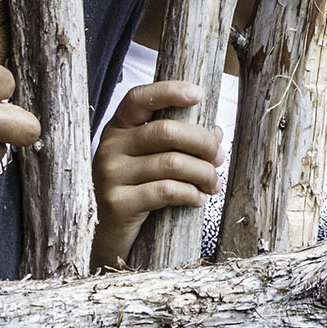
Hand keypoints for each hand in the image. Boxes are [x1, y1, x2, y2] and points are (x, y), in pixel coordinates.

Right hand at [92, 80, 223, 267]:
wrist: (107, 236)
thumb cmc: (136, 190)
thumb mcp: (150, 160)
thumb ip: (177, 141)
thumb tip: (216, 131)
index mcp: (118, 129)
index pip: (139, 98)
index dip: (169, 91)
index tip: (198, 94)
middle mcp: (109, 147)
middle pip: (167, 131)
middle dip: (204, 143)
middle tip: (219, 158)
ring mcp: (110, 175)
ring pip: (173, 163)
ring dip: (203, 173)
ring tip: (213, 184)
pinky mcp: (117, 203)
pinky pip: (166, 191)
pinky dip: (191, 194)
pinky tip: (198, 200)